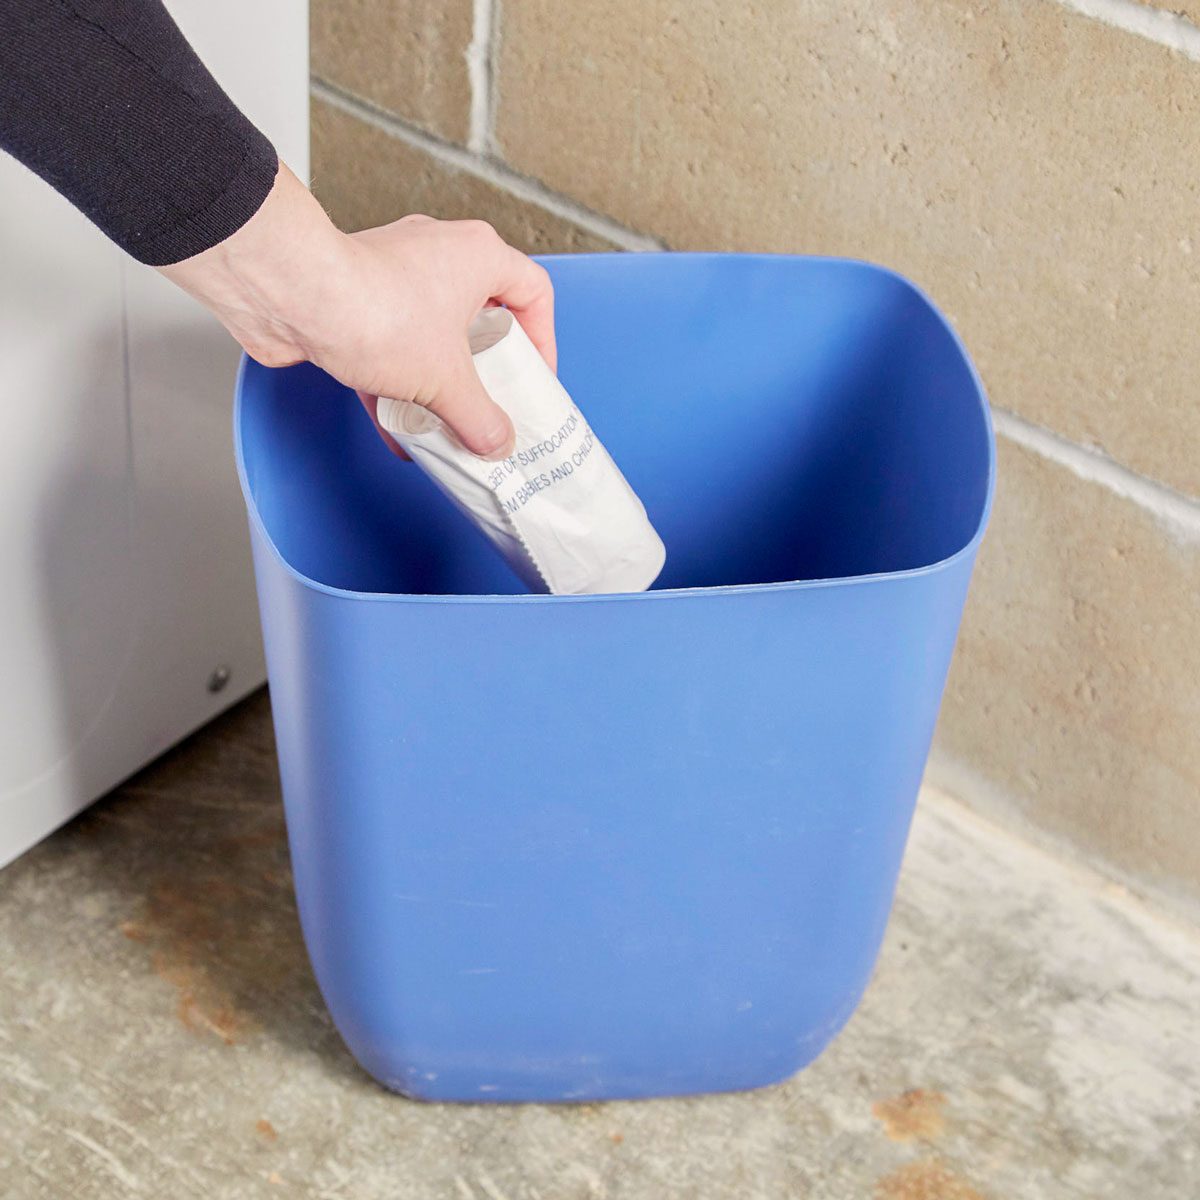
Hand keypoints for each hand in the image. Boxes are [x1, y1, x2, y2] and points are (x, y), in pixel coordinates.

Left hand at [158, 163, 555, 459]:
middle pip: (482, 316)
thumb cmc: (374, 310)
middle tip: (495, 404)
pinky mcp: (356, 299)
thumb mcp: (445, 381)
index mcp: (477, 257)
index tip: (535, 377)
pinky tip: (400, 434)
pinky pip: (391, 347)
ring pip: (433, 334)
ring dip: (440, 382)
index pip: (533, 291)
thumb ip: (479, 417)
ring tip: (448, 424)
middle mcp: (439, 255)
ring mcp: (394, 275)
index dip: (543, 338)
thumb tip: (497, 443)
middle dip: (486, 368)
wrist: (291, 295)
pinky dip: (398, 388)